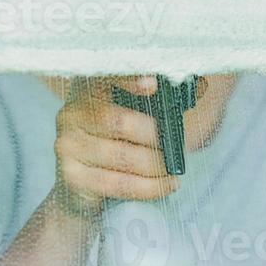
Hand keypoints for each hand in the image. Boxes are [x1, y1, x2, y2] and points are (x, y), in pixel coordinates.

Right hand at [50, 75, 180, 215]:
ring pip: (122, 155)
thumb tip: (199, 85)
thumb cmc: (118, 141)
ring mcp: (67, 144)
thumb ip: (165, 99)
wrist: (85, 185)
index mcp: (89, 89)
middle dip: (155, 136)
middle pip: (120, 122)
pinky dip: (149, 187)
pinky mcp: (71, 175)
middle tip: (177, 145)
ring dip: (155, 165)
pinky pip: (117, 183)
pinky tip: (167, 185)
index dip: (129, 80)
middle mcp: (71, 113)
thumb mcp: (138, 115)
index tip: (154, 83)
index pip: (107, 77)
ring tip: (173, 169)